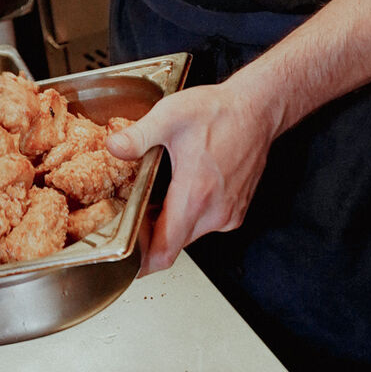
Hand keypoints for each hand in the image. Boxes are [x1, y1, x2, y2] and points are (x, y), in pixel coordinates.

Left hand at [105, 75, 279, 273]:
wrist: (256, 109)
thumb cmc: (219, 112)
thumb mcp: (170, 116)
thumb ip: (139, 135)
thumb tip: (114, 147)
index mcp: (195, 196)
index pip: (165, 252)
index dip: (142, 263)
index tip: (126, 261)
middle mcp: (215, 213)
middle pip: (174, 245)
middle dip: (151, 237)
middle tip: (133, 215)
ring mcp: (229, 214)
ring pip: (190, 234)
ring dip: (171, 224)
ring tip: (155, 199)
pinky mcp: (237, 210)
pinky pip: (206, 224)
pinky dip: (190, 215)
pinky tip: (181, 189)